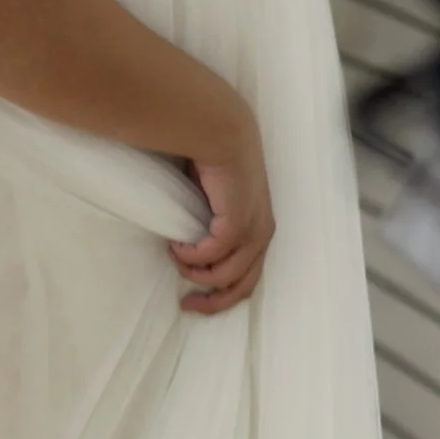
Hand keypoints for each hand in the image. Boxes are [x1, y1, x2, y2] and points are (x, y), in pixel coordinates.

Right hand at [174, 106, 275, 314]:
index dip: (223, 296)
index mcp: (260, 231)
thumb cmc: (214, 163)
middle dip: (213, 302)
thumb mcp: (213, 203)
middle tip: (187, 305)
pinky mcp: (238, 222)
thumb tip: (187, 244)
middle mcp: (262, 234)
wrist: (223, 134)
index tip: (193, 300)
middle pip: (243, 287)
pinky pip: (214, 254)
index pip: (249, 278)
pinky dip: (193, 256)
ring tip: (177, 256)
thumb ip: (207, 225)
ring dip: (196, 273)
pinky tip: (178, 246)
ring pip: (227, 275)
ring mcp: (253, 230)